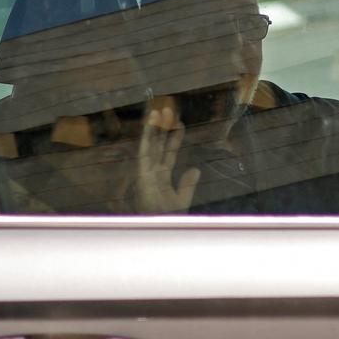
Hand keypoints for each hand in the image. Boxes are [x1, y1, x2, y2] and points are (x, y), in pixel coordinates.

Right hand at [130, 98, 199, 213]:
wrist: (162, 228)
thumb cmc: (168, 218)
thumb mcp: (182, 199)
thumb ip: (188, 184)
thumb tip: (196, 169)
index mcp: (161, 178)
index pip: (169, 153)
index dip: (174, 138)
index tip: (180, 124)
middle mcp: (152, 172)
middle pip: (158, 145)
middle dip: (162, 128)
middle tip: (167, 110)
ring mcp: (146, 172)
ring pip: (150, 145)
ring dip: (153, 128)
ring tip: (157, 111)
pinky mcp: (141, 174)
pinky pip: (144, 153)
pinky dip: (146, 138)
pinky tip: (149, 126)